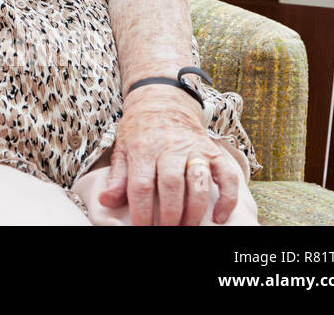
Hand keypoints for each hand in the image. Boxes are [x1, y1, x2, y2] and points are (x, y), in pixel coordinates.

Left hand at [99, 85, 244, 224]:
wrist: (162, 101)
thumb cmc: (139, 130)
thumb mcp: (122, 148)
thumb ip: (117, 177)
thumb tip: (105, 201)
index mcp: (143, 148)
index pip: (141, 184)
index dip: (142, 211)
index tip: (142, 228)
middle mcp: (170, 148)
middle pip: (171, 184)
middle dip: (170, 214)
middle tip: (167, 231)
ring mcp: (194, 149)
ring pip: (199, 181)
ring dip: (195, 209)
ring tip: (188, 227)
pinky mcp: (213, 152)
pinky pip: (227, 176)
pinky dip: (227, 198)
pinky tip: (219, 216)